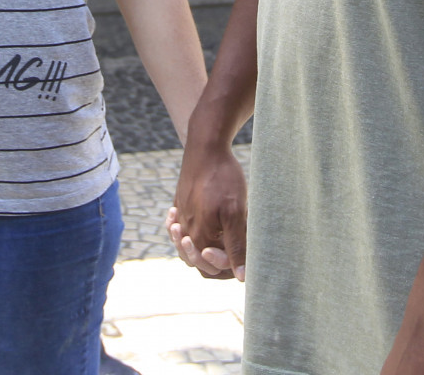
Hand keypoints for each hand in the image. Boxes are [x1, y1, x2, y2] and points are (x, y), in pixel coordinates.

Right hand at [168, 141, 247, 280]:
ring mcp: (181, 215)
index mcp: (199, 236)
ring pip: (189, 244)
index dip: (226, 267)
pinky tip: (201, 225)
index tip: (238, 255)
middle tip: (227, 247)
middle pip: (197, 260)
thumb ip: (236, 246)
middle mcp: (186, 229)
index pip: (210, 268)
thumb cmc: (222, 178)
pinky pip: (181, 226)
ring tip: (214, 240)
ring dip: (201, 247)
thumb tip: (242, 277)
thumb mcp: (235, 213)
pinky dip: (188, 232)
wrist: (205, 147)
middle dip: (214, 259)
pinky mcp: (181, 203)